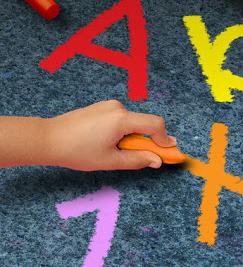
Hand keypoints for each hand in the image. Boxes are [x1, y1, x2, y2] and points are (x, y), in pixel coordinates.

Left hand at [47, 100, 176, 170]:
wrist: (49, 138)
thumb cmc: (77, 151)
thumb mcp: (111, 161)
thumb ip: (138, 160)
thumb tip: (157, 161)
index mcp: (121, 119)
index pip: (155, 124)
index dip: (165, 139)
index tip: (169, 152)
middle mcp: (117, 107)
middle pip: (144, 124)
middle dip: (148, 141)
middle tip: (145, 157)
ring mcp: (109, 106)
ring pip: (133, 123)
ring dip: (133, 137)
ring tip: (116, 151)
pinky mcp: (102, 108)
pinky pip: (122, 120)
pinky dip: (124, 132)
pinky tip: (109, 143)